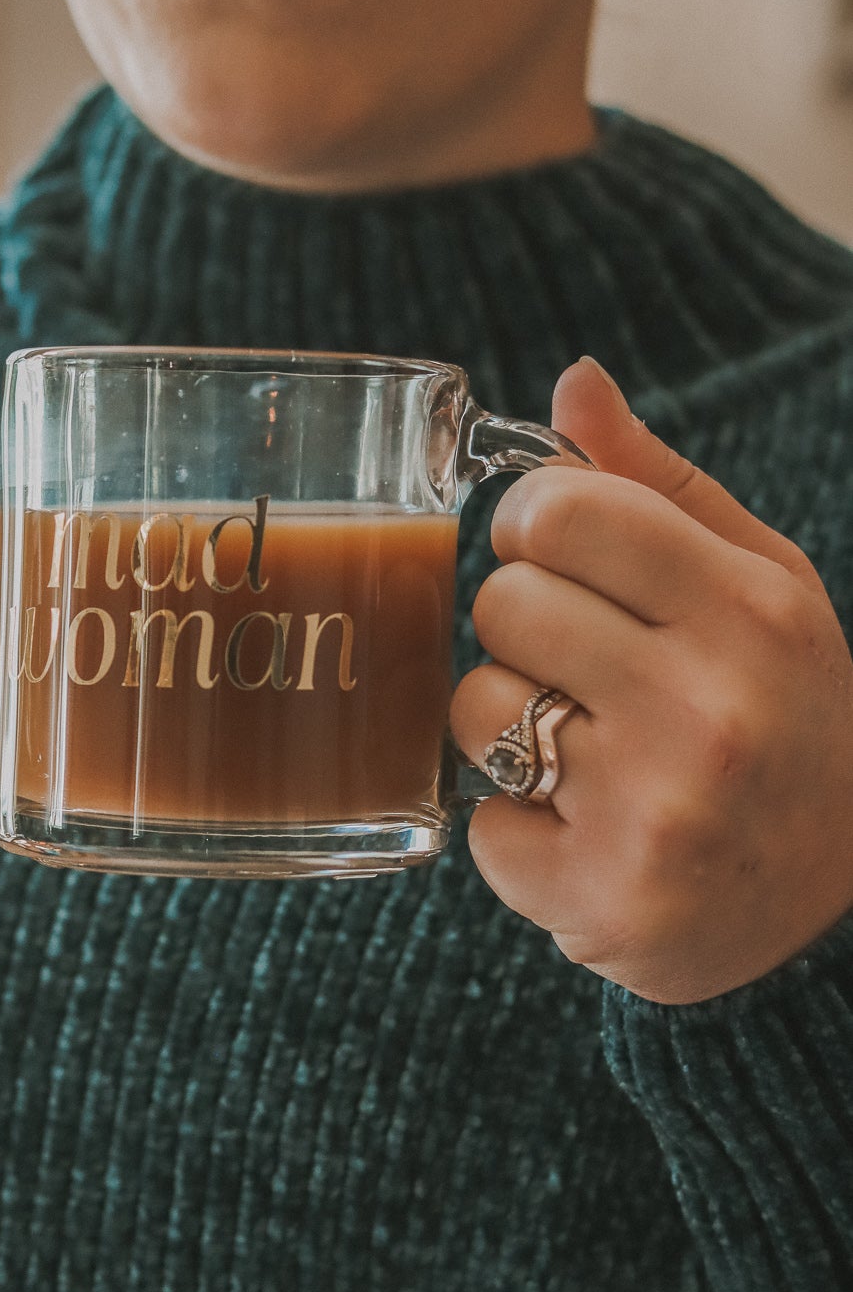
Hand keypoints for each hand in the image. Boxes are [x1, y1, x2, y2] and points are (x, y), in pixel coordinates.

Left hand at [447, 357, 852, 1005]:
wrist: (834, 909)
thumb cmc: (781, 715)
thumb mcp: (756, 585)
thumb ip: (655, 485)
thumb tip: (572, 382)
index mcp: (751, 611)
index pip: (559, 512)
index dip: (532, 526)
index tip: (555, 554)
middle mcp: (709, 708)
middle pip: (502, 604)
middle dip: (523, 628)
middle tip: (584, 666)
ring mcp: (655, 809)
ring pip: (475, 709)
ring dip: (508, 728)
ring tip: (587, 750)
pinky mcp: (602, 897)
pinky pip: (479, 824)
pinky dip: (517, 828)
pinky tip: (588, 829)